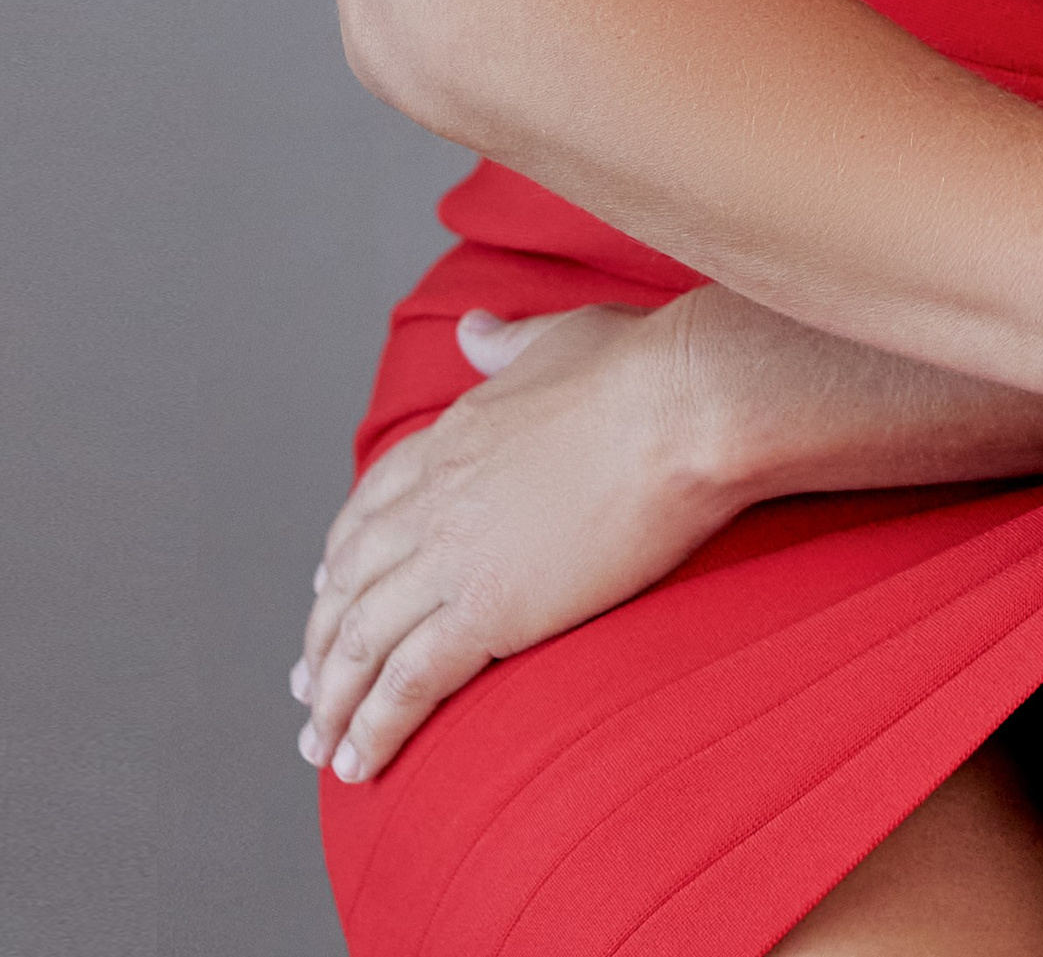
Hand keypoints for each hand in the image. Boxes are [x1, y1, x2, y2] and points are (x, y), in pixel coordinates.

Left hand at [294, 301, 737, 784]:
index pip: (368, 510)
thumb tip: (471, 327)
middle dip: (321, 644)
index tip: (329, 594)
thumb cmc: (645, 367)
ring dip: (332, 704)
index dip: (341, 560)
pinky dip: (372, 730)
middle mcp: (433, 501)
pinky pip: (406, 684)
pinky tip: (359, 764)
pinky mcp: (484, 612)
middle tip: (307, 690)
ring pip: (361, 645)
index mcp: (450, 440)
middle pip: (349, 586)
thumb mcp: (561, 337)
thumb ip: (507, 343)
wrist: (685, 407)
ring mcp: (452, 558)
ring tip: (321, 747)